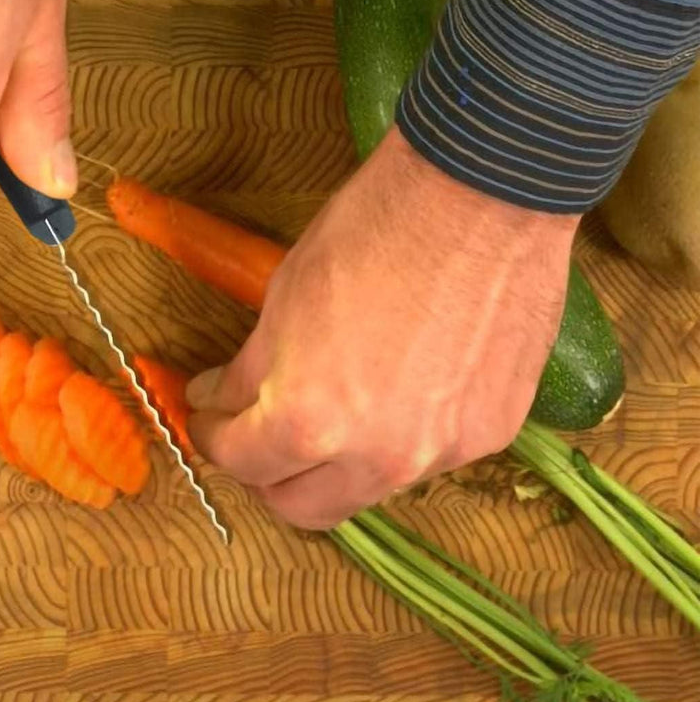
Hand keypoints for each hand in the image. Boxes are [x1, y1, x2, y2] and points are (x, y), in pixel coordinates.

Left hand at [186, 126, 579, 528]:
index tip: (210, 417)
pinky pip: (427, 460)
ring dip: (334, 465)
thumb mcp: (282, 303)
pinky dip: (397, 440)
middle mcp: (377, 460)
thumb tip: (220, 403)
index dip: (213, 436)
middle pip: (300, 508)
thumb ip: (249, 375)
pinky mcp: (491, 435)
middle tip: (256, 436)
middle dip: (266, 475)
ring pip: (366, 490)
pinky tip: (400, 391)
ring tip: (332, 413)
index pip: (240, 462)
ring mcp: (441, 454)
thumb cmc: (368, 233)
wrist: (482, 192)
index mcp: (308, 423)